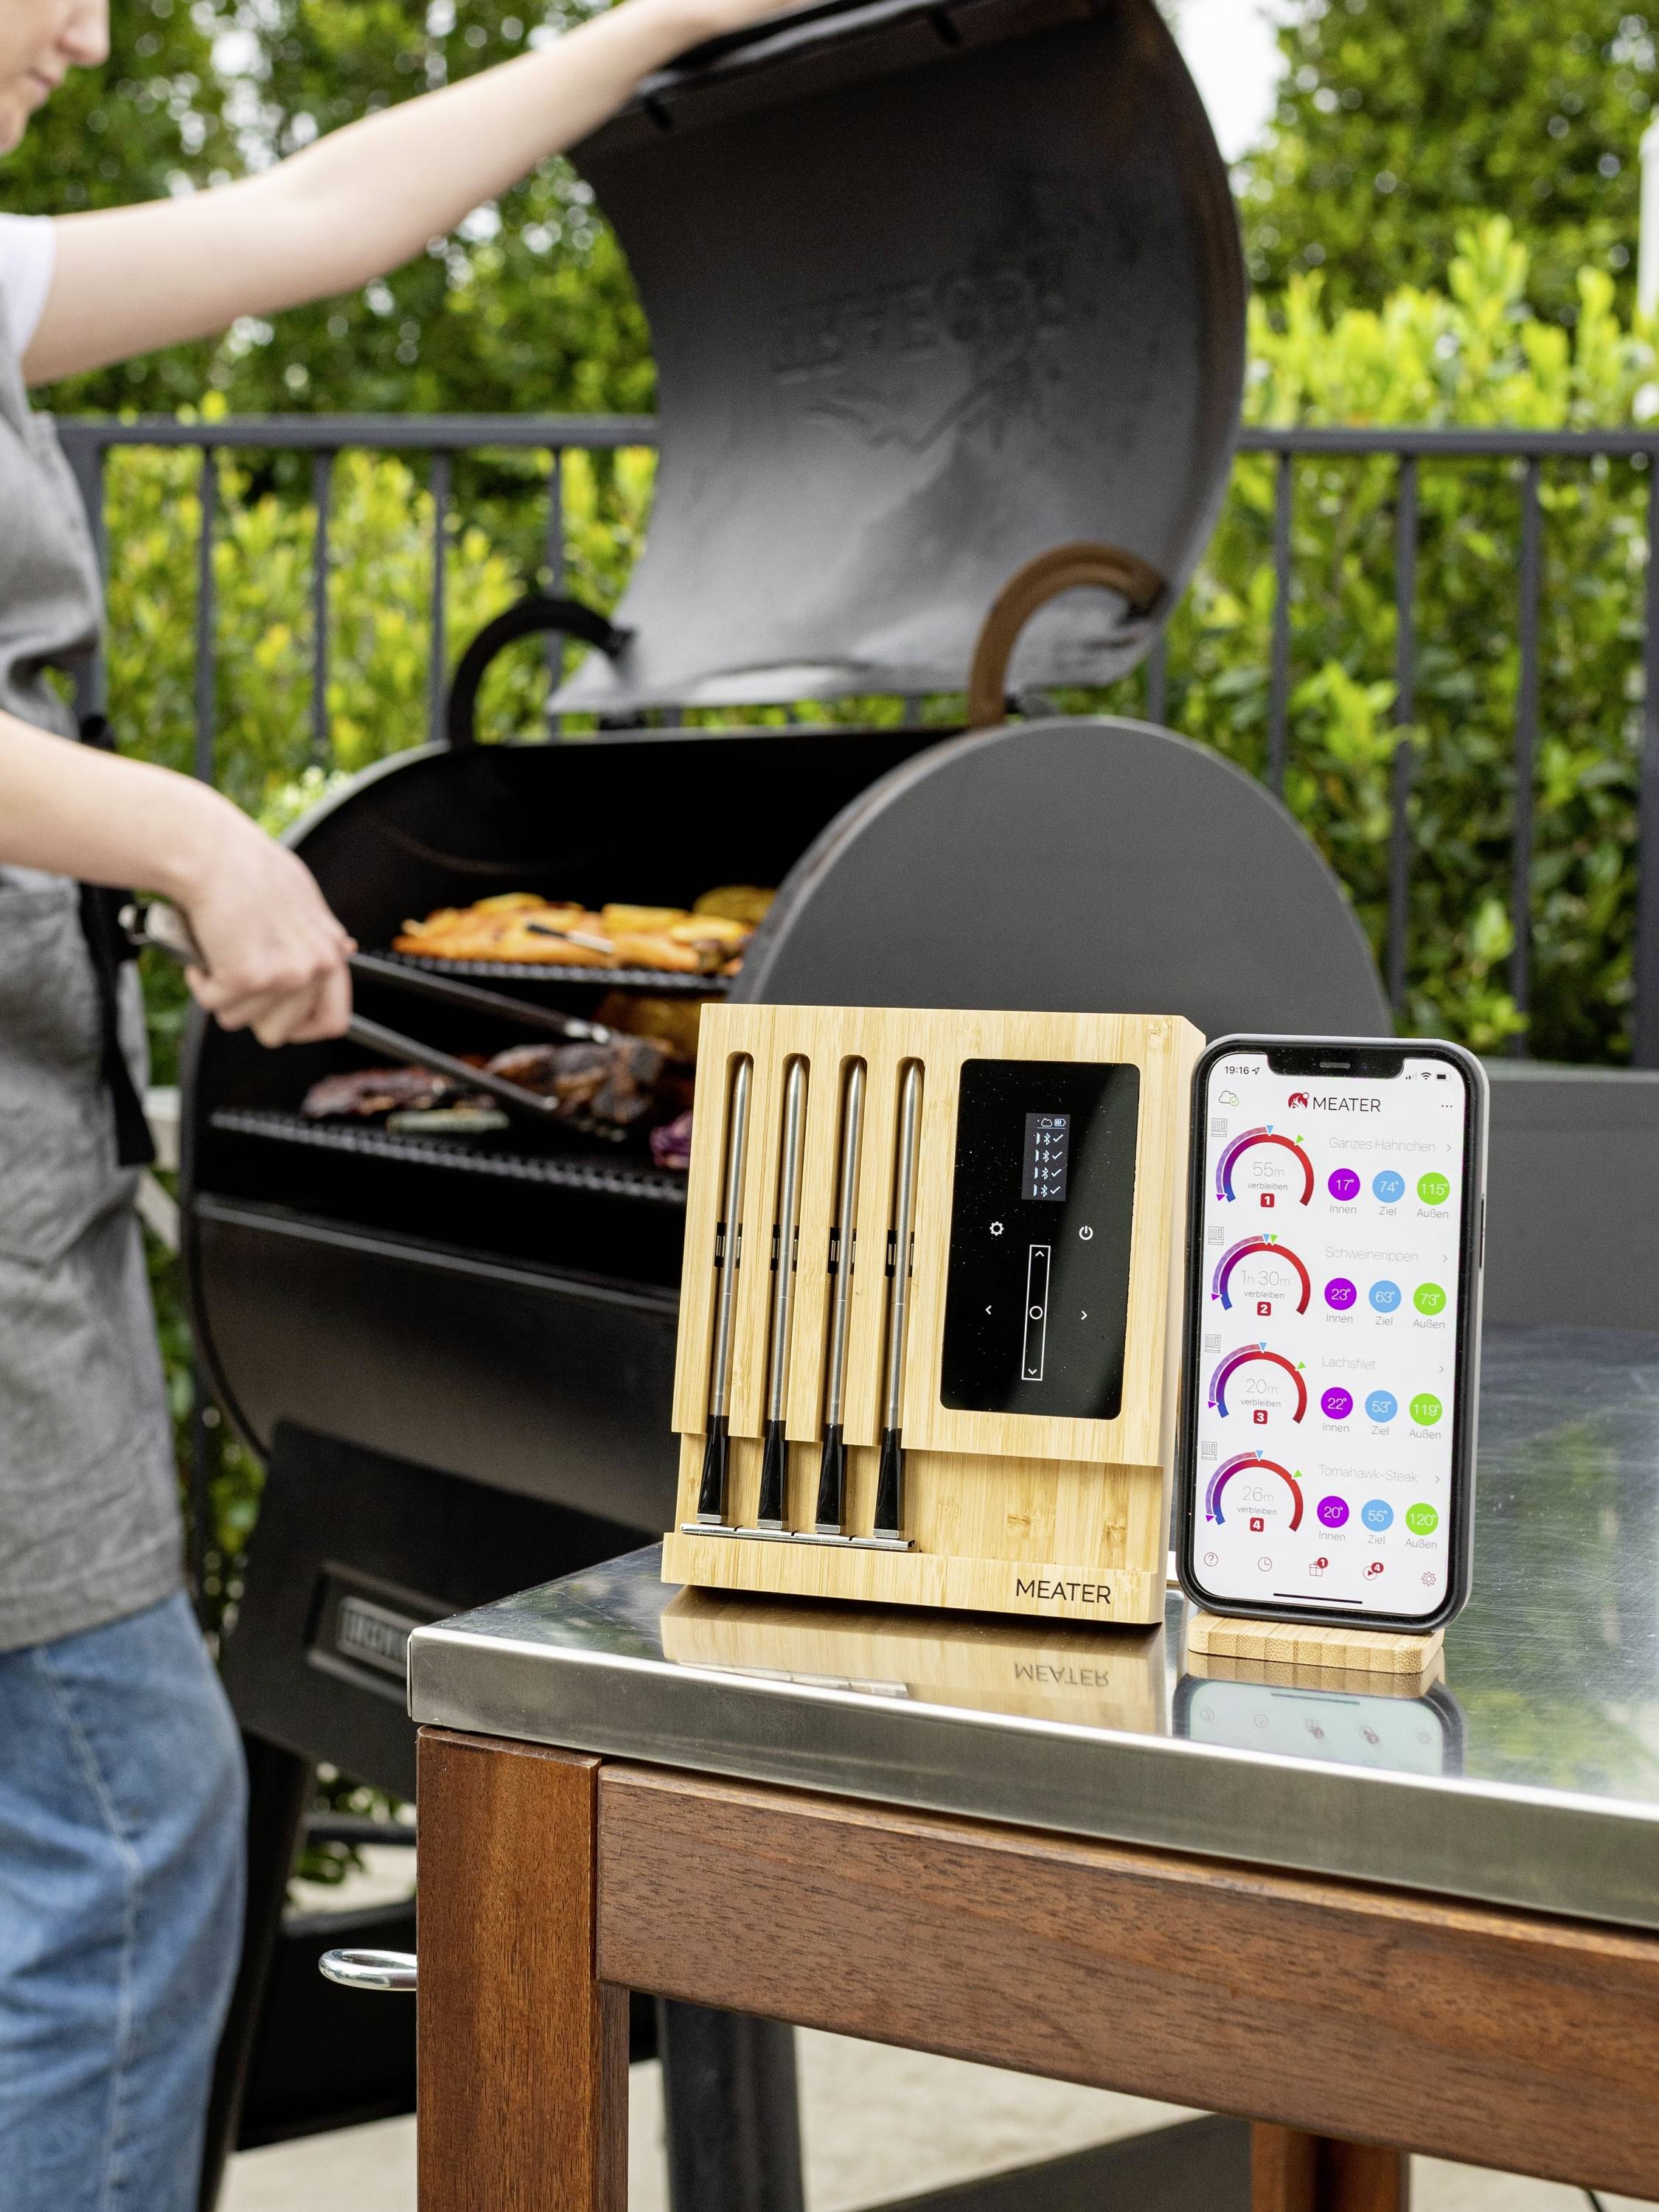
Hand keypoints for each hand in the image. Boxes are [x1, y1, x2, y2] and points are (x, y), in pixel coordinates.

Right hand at [179, 818, 354, 1047]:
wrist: (212, 852)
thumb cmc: (248, 868)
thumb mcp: (303, 901)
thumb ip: (318, 936)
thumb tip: (343, 951)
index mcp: (332, 951)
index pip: (334, 1022)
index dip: (300, 1028)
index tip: (274, 1015)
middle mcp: (317, 966)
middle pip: (279, 1032)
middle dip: (248, 1010)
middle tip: (234, 973)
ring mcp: (286, 974)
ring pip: (239, 1021)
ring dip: (221, 993)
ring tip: (219, 950)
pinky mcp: (247, 977)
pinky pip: (212, 1003)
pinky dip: (199, 979)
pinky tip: (203, 945)